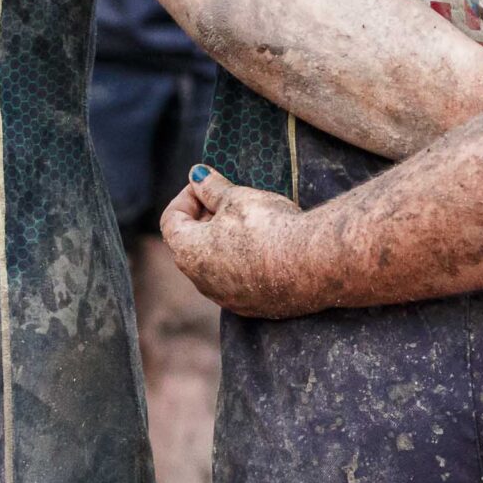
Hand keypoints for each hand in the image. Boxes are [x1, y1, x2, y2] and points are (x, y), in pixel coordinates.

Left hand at [159, 166, 318, 317]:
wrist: (311, 265)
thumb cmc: (268, 227)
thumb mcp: (238, 198)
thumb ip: (212, 188)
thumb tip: (196, 175)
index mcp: (189, 252)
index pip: (171, 220)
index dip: (186, 196)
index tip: (207, 184)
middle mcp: (201, 281)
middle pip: (191, 244)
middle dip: (205, 217)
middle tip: (229, 198)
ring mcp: (226, 297)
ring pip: (214, 265)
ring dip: (223, 241)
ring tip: (250, 220)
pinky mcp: (251, 306)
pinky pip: (237, 281)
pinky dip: (242, 261)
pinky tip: (266, 245)